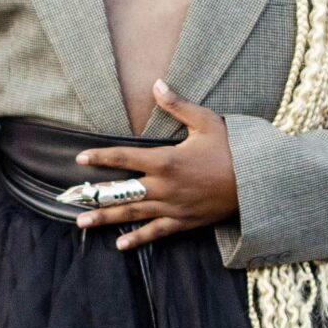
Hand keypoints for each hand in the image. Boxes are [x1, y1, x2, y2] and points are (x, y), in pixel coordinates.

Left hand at [72, 80, 238, 251]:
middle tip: (70, 200)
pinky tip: (120, 244)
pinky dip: (138, 238)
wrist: (256, 182)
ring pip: (133, 213)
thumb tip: (157, 84)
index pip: (124, 158)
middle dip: (94, 195)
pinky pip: (156, 232)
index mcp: (165, 160)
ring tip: (82, 223)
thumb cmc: (232, 149)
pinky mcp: (183, 221)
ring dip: (106, 218)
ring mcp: (172, 207)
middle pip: (121, 191)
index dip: (100, 157)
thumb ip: (177, 105)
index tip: (80, 158)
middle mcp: (164, 187)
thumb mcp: (205, 121)